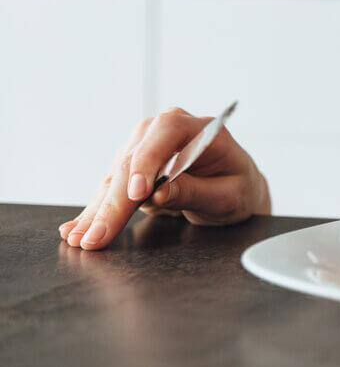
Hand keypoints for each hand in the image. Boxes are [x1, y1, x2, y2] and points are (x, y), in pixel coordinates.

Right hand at [58, 107, 271, 250]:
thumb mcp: (228, 194)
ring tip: (82, 238)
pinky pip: (110, 187)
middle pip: (133, 159)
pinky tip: (76, 228)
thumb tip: (160, 193)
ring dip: (98, 210)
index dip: (148, 161)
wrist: (233, 187)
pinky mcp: (131, 165)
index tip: (138, 192)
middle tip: (99, 235)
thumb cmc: (236, 186)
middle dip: (115, 201)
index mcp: (199, 128)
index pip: (167, 131)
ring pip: (115, 175)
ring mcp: (145, 145)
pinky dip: (95, 210)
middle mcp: (166, 129)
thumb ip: (195, 191)